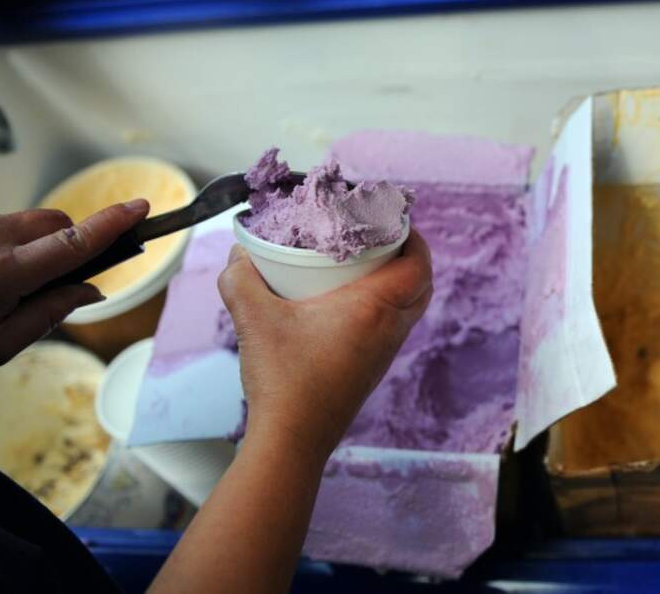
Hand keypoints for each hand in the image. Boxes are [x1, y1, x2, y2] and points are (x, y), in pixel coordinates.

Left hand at [0, 201, 148, 371]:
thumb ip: (52, 314)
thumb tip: (88, 291)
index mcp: (3, 273)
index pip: (74, 242)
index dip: (114, 224)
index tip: (142, 208)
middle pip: (60, 224)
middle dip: (73, 245)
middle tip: (61, 281)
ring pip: (36, 221)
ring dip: (43, 244)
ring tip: (14, 283)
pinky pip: (9, 223)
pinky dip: (16, 242)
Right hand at [217, 232, 432, 458]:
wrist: (292, 440)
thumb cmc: (283, 380)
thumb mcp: (253, 319)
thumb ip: (239, 280)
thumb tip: (237, 256)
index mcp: (373, 309)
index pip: (418, 266)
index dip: (414, 239)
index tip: (396, 221)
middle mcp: (389, 331)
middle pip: (422, 287)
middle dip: (410, 258)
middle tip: (383, 241)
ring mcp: (384, 354)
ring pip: (409, 310)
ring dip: (398, 285)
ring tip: (365, 267)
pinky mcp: (372, 370)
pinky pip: (392, 329)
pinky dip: (384, 309)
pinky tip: (348, 305)